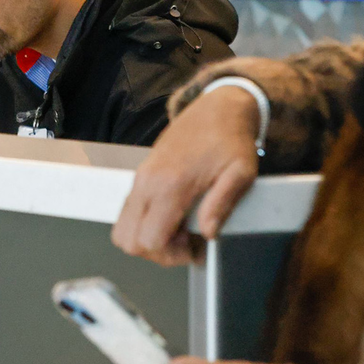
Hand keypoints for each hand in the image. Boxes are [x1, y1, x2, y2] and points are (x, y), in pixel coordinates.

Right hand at [113, 86, 261, 264]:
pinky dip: (145, 224)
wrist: (217, 109)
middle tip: (186, 242)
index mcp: (170, 184)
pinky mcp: (140, 176)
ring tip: (179, 230)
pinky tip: (173, 216)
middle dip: (157, 251)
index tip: (194, 247)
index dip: (171, 254)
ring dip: (148, 238)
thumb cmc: (230, 139)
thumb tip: (209, 232)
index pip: (149, 240)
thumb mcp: (240, 172)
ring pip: (123, 229)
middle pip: (128, 240)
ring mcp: (140, 178)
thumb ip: (223, 204)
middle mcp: (147, 182)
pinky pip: (128, 213)